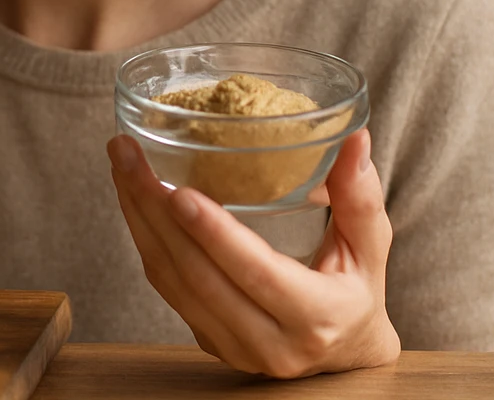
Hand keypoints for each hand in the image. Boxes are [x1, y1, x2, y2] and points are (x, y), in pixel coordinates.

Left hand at [107, 128, 400, 377]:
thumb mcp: (371, 247)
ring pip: (171, 282)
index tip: (179, 192)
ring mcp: (233, 347)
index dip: (215, 234)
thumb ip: (360, 196)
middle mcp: (269, 343)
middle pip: (197, 275)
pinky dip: (146, 240)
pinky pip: (166, 289)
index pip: (256, 273)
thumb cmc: (358, 290)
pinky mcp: (208, 341)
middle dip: (154, 211)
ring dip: (138, 220)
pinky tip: (134, 198)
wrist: (344, 355)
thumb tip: (353, 138)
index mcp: (315, 317)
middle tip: (127, 154)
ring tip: (122, 165)